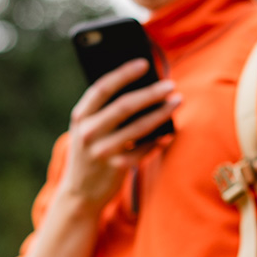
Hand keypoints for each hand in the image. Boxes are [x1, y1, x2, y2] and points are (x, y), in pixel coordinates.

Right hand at [63, 58, 180, 208]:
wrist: (79, 193)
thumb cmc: (89, 152)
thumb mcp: (87, 129)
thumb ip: (104, 111)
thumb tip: (141, 87)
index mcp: (80, 116)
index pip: (102, 88)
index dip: (124, 74)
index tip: (144, 63)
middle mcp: (89, 132)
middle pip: (124, 106)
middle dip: (151, 93)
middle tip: (170, 85)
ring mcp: (103, 151)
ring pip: (139, 128)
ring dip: (162, 113)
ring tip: (177, 101)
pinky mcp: (117, 168)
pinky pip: (144, 149)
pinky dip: (158, 140)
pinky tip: (169, 133)